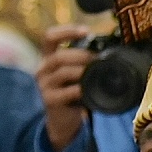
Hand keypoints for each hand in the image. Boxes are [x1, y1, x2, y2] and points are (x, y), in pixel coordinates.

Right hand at [36, 24, 94, 151]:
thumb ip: (82, 61)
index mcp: (48, 58)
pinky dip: (81, 90)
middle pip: (59, 56)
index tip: (86, 31)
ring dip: (83, 71)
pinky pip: (68, 91)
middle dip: (81, 56)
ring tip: (96, 74)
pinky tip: (89, 91)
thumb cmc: (72, 92)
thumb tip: (109, 50)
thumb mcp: (74, 73)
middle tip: (98, 60)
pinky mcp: (49, 100)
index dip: (66, 31)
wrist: (62, 119)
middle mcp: (42, 69)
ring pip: (63, 72)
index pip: (49, 37)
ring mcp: (44, 85)